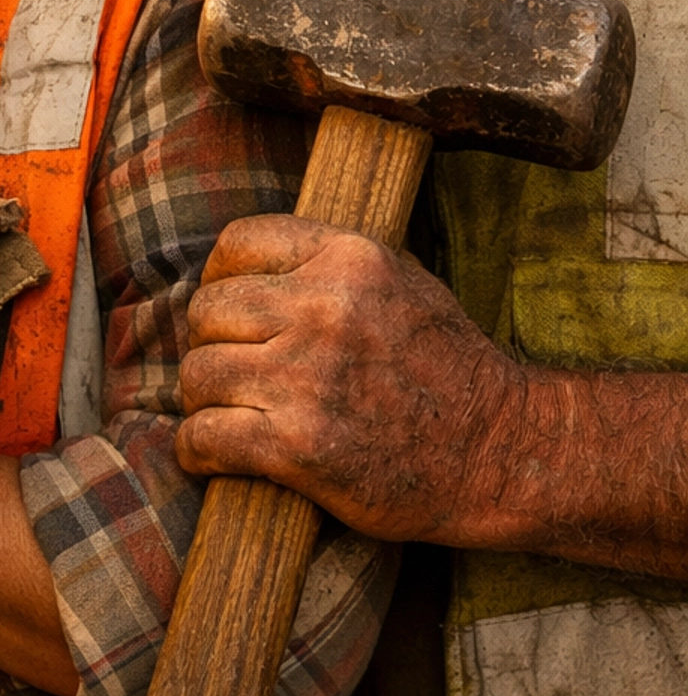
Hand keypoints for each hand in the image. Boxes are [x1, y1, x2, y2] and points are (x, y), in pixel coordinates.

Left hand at [176, 215, 526, 544]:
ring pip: (199, 372)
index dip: (220, 276)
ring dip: (203, 398)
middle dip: (209, 341)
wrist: (499, 454)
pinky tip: (209, 453)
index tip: (228, 307)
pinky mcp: (299, 446)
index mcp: (348, 258)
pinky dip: (196, 449)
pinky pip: (207, 436)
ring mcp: (309, 378)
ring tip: (224, 410)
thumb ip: (329, 262)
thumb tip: (246, 264)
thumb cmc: (447, 366)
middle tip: (228, 367)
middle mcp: (324, 309)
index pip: (238, 242)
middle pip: (209, 310)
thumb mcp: (401, 279)